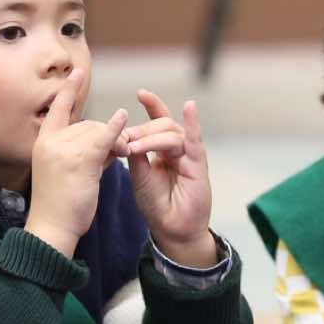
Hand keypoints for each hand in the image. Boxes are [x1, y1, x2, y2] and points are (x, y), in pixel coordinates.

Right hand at [27, 66, 127, 256]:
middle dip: (104, 135)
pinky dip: (114, 129)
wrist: (52, 228)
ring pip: (96, 131)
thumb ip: (82, 151)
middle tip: (116, 153)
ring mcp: (63, 150)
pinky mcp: (80, 161)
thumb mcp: (65, 171)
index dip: (67, 91)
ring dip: (113, 142)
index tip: (76, 72)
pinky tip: (122, 119)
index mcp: (43, 143)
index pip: (57, 110)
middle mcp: (50, 142)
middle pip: (86, 124)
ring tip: (118, 157)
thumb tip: (107, 139)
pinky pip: (102, 139)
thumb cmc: (59, 204)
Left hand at [119, 90, 214, 266]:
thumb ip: (136, 154)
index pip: (159, 122)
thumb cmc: (157, 205)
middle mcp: (179, 149)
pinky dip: (193, 123)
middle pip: (163, 126)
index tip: (140, 92)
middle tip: (125, 139)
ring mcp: (190, 156)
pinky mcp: (199, 165)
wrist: (171, 230)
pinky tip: (190, 108)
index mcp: (164, 150)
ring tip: (134, 146)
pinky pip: (196, 141)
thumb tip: (126, 133)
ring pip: (172, 133)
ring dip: (150, 136)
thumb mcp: (139, 176)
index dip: (152, 106)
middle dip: (142, 129)